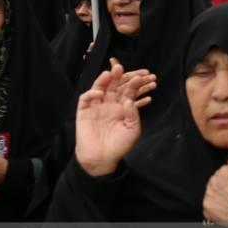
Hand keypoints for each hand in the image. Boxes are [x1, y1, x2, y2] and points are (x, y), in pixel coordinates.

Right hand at [75, 61, 155, 176]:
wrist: (102, 159)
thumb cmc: (119, 146)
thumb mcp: (132, 130)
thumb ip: (133, 114)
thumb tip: (130, 100)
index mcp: (122, 108)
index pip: (128, 91)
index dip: (134, 83)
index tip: (142, 76)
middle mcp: (109, 105)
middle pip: (114, 86)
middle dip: (118, 76)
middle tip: (122, 67)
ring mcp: (96, 107)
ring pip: (99, 88)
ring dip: (103, 80)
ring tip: (110, 72)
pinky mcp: (84, 112)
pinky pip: (85, 99)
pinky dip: (91, 94)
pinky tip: (99, 93)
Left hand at [203, 154, 227, 224]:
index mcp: (223, 171)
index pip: (220, 172)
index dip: (227, 179)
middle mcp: (213, 181)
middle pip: (213, 182)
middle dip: (219, 187)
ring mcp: (208, 194)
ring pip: (209, 193)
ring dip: (215, 196)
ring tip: (227, 202)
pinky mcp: (206, 206)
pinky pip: (207, 206)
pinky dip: (213, 208)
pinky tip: (223, 208)